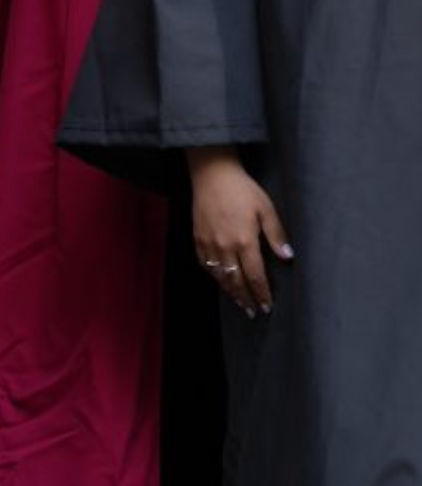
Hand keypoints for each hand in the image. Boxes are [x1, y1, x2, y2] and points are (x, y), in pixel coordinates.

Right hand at [188, 146, 292, 315]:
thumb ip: (277, 235)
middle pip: (236, 281)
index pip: (255, 276)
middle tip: (253, 312)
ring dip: (230, 292)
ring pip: (219, 275)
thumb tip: (288, 257)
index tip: (267, 306)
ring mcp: (209, 243)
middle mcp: (225, 246)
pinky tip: (220, 280)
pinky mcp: (197, 237)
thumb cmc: (243, 189)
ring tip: (239, 303)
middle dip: (246, 298)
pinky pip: (205, 263)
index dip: (262, 293)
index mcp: (245, 241)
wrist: (212, 174)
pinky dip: (213, 276)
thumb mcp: (266, 209)